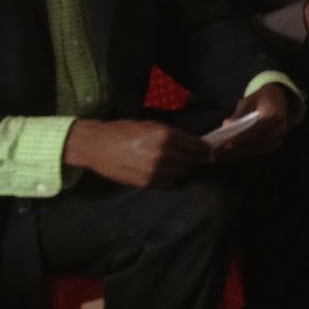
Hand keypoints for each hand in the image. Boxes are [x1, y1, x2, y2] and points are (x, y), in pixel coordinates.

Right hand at [64, 118, 209, 187]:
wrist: (97, 146)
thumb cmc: (124, 130)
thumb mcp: (152, 124)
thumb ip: (172, 133)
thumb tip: (192, 141)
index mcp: (165, 135)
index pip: (195, 145)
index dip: (206, 149)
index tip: (211, 150)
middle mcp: (162, 154)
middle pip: (190, 161)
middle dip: (198, 159)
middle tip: (202, 158)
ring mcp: (154, 170)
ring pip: (180, 173)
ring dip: (185, 169)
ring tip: (185, 165)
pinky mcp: (145, 182)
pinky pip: (167, 183)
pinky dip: (172, 178)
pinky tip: (171, 173)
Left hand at [212, 83, 292, 161]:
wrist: (280, 99)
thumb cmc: (261, 98)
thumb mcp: (249, 100)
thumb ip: (239, 114)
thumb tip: (226, 125)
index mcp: (274, 115)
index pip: (256, 129)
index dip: (241, 137)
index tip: (225, 143)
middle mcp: (279, 129)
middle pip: (254, 143)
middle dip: (234, 148)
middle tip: (215, 151)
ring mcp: (277, 139)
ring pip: (254, 150)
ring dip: (236, 153)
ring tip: (218, 155)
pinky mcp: (273, 145)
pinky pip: (256, 151)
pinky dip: (241, 153)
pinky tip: (227, 155)